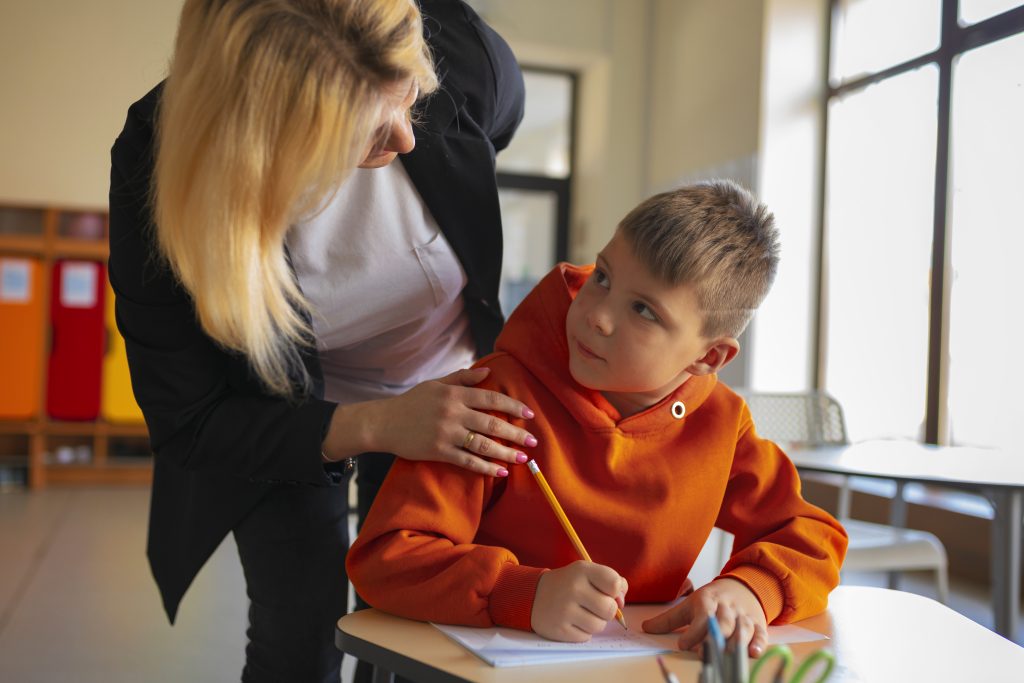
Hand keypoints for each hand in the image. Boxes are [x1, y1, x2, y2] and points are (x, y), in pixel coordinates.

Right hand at [333, 367, 536, 475]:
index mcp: (454, 394)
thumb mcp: (436, 384)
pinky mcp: (439, 451)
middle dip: (516, 433)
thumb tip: (488, 372)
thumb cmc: (411, 402)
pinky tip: (500, 471)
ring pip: (483, 445)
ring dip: (506, 452)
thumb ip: (463, 379)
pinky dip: (486, 467)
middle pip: (492, 423)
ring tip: (522, 458)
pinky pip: (467, 461)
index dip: (513, 406)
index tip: (529, 414)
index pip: (491, 399)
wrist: (383, 422)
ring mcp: (446, 433)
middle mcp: (453, 413)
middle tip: (533, 441)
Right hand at [530, 561, 627, 641]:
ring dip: (596, 622)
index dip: (615, 592)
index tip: (606, 592)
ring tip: (582, 613)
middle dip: (607, 610)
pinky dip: (583, 631)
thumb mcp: (587, 573)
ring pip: (599, 626)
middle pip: (609, 609)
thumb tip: (621, 603)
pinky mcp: (559, 629)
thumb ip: (611, 581)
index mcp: (582, 570)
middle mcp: (573, 589)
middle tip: (594, 605)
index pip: (614, 584)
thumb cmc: (569, 584)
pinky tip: (572, 621)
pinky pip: (586, 637)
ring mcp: (564, 610)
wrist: (534, 596)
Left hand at [641, 578, 767, 656]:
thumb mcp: (689, 604)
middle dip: (715, 637)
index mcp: (708, 601)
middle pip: (723, 623)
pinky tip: (754, 653)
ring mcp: (743, 617)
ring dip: (735, 642)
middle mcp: (727, 609)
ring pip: (742, 629)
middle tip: (704, 651)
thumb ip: (668, 619)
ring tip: (727, 654)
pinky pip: (760, 634)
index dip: (693, 631)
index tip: (683, 644)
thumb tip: (644, 628)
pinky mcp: (758, 625)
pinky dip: (759, 643)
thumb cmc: (712, 599)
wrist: (742, 587)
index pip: (701, 616)